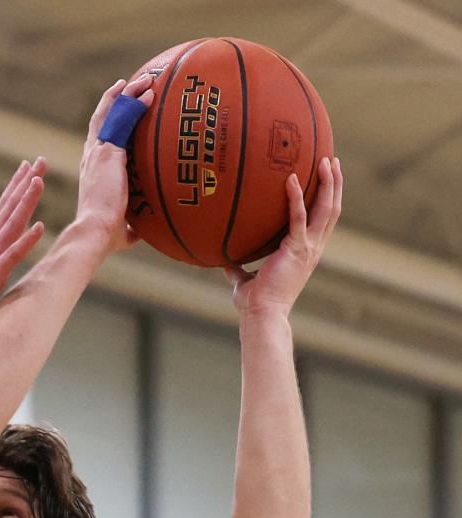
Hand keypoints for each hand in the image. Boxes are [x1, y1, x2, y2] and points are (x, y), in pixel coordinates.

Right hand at [0, 158, 45, 332]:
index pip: (3, 204)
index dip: (16, 184)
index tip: (28, 165)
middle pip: (11, 205)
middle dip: (27, 182)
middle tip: (41, 160)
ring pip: (13, 222)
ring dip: (27, 201)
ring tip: (39, 179)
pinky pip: (14, 253)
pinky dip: (27, 239)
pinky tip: (40, 226)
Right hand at [76, 75, 154, 252]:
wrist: (95, 231)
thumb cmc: (106, 236)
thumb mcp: (122, 228)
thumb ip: (131, 225)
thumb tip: (143, 231)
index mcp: (91, 170)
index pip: (99, 139)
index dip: (108, 121)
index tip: (121, 109)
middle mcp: (91, 156)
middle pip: (102, 118)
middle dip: (116, 99)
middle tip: (131, 85)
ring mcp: (98, 151)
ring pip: (111, 112)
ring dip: (127, 94)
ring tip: (143, 80)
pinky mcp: (108, 151)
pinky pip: (122, 119)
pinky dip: (134, 104)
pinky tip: (148, 94)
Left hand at [226, 156, 342, 317]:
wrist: (261, 316)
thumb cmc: (255, 304)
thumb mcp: (244, 281)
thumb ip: (238, 268)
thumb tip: (224, 261)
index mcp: (305, 253)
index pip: (322, 221)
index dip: (327, 199)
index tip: (326, 179)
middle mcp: (313, 248)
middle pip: (332, 210)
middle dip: (335, 184)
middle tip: (333, 160)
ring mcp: (308, 249)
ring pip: (326, 210)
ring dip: (329, 184)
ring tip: (326, 160)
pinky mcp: (297, 250)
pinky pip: (299, 218)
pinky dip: (296, 197)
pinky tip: (290, 178)